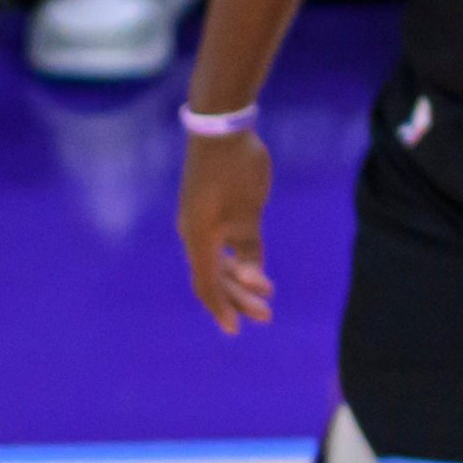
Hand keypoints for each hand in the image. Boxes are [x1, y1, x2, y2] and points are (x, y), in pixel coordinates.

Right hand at [178, 128, 276, 331]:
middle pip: (214, 276)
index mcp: (198, 238)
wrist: (221, 132)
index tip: (237, 330)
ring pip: (219, 261)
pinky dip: (239, 259)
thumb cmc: (235, 173)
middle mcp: (194, 234)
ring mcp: (202, 222)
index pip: (207, 283)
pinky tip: (254, 268)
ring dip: (241, 280)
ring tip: (267, 294)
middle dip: (239, 298)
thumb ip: (249, 249)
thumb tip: (252, 279)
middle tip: (267, 315)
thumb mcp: (247, 215)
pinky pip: (222, 245)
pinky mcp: (212, 210)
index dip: (221, 308)